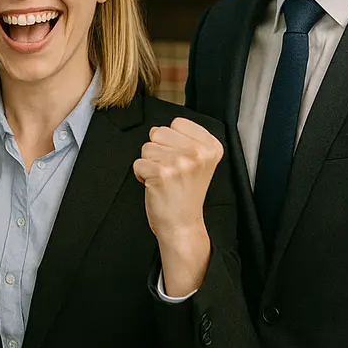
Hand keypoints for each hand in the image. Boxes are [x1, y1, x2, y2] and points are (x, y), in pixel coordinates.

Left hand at [134, 117, 222, 296]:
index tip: (181, 160)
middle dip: (158, 151)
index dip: (171, 141)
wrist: (182, 225)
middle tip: (170, 171)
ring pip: (146, 147)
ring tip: (164, 179)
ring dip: (149, 163)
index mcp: (210, 147)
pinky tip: (156, 186)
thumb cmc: (186, 195)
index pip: (177, 123)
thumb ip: (187, 140)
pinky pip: (137, 163)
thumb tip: (161, 127)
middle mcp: (197, 153)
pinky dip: (141, 175)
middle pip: (158, 132)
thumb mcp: (199, 163)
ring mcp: (180, 162)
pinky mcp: (161, 173)